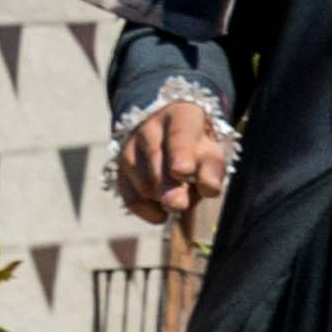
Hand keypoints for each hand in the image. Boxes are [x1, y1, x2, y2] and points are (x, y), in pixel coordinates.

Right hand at [114, 93, 231, 225]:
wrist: (170, 139)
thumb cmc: (198, 148)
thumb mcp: (213, 154)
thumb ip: (212, 170)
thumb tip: (209, 190)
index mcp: (180, 116)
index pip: (179, 133)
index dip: (180, 153)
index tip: (183, 172)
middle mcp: (149, 127)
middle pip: (155, 156)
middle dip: (167, 184)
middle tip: (178, 205)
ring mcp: (129, 146)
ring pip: (141, 178)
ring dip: (161, 196)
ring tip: (182, 197)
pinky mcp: (118, 168)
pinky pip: (129, 195)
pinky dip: (145, 209)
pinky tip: (161, 215)